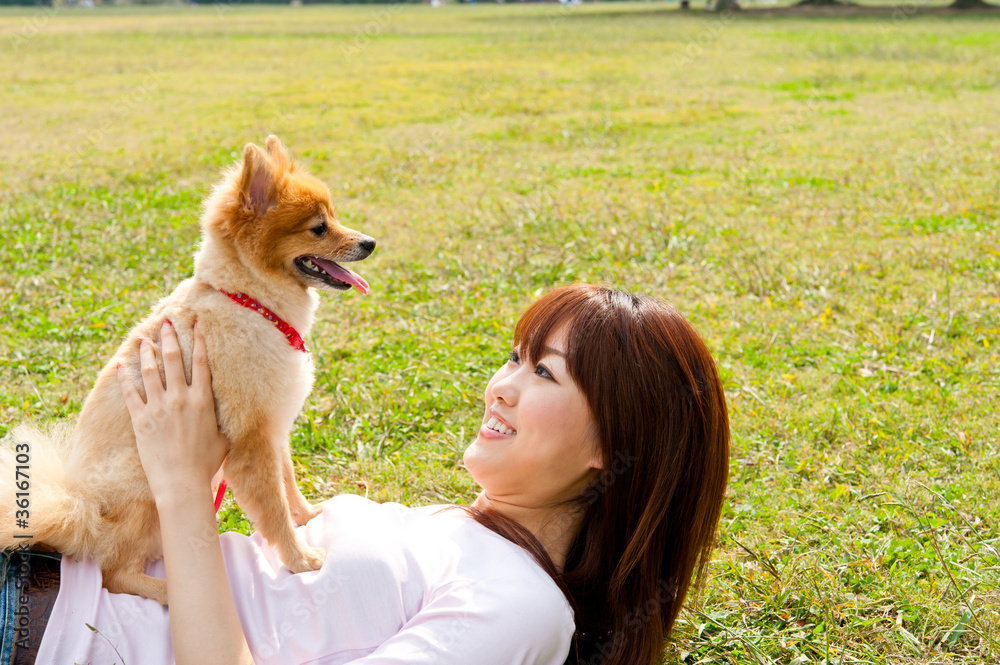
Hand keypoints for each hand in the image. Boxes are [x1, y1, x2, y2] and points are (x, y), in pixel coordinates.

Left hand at [118, 319, 228, 506]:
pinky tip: (121, 365)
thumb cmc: (207, 464)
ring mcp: (159, 408)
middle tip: (165, 322)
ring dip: (146, 352)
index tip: (196, 323)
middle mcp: (180, 398)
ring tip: (143, 339)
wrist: (182, 483)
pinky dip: (125, 377)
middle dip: (169, 337)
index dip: (198, 339)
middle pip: (173, 359)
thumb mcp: (223, 437)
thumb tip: (228, 412)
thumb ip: (221, 419)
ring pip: (151, 371)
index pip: (201, 362)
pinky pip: (131, 393)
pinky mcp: (141, 420)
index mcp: (203, 400)